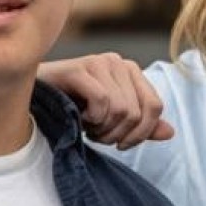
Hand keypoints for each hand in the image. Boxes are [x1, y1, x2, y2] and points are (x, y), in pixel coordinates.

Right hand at [39, 54, 173, 148]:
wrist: (35, 100)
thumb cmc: (74, 108)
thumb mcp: (112, 120)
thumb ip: (141, 125)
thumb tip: (170, 133)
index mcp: (131, 71)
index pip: (155, 106)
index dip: (141, 133)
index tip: (121, 143)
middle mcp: (118, 62)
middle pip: (137, 112)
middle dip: (118, 134)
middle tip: (98, 135)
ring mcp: (98, 62)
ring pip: (121, 110)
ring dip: (102, 128)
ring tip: (88, 126)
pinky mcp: (78, 69)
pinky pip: (102, 102)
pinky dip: (91, 118)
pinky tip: (78, 116)